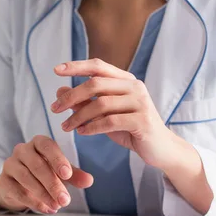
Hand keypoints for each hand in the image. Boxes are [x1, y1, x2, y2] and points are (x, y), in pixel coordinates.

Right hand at [0, 136, 92, 213]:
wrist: (17, 184)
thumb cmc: (42, 173)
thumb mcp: (61, 173)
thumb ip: (74, 175)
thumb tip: (88, 181)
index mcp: (38, 143)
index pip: (47, 146)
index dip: (57, 160)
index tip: (67, 175)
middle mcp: (22, 150)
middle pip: (37, 165)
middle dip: (53, 184)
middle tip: (65, 200)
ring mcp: (10, 164)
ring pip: (26, 178)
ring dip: (43, 194)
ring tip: (57, 206)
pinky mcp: (4, 181)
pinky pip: (17, 191)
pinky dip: (33, 202)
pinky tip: (45, 209)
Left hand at [51, 58, 180, 171]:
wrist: (160, 149)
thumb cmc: (130, 129)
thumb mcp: (104, 115)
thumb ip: (85, 103)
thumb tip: (59, 90)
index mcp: (126, 80)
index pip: (98, 66)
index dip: (76, 66)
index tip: (56, 70)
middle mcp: (135, 86)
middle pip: (95, 84)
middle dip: (71, 96)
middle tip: (54, 109)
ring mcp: (140, 103)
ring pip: (101, 104)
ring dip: (78, 116)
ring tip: (65, 126)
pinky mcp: (142, 121)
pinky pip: (110, 121)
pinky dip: (92, 127)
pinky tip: (82, 132)